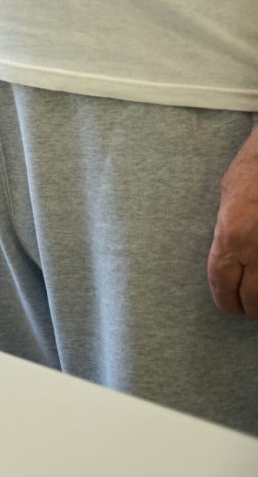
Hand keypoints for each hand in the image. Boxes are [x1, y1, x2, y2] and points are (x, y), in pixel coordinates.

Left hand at [209, 126, 257, 319]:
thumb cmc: (255, 167)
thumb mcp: (228, 197)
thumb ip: (227, 229)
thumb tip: (228, 255)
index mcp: (232, 235)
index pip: (222, 284)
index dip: (226, 301)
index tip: (230, 307)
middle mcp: (257, 249)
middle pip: (254, 299)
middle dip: (251, 307)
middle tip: (251, 308)